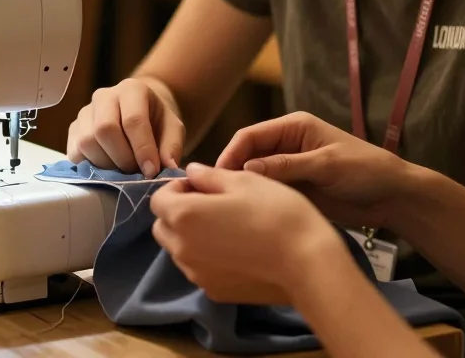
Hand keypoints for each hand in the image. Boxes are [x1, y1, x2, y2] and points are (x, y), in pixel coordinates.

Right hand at [66, 78, 184, 177]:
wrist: (137, 115)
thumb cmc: (156, 122)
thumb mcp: (173, 129)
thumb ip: (172, 146)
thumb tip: (168, 167)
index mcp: (132, 89)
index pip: (133, 120)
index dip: (142, 149)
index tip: (151, 171)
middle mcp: (104, 96)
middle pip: (105, 130)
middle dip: (123, 158)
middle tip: (136, 172)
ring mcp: (85, 112)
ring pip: (87, 142)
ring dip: (106, 165)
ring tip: (123, 170)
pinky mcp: (73, 129)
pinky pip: (75, 153)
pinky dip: (91, 167)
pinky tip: (108, 169)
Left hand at [150, 163, 345, 304]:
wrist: (306, 262)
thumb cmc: (275, 212)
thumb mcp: (244, 180)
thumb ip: (210, 176)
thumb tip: (192, 173)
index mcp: (184, 216)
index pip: (158, 199)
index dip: (177, 187)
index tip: (202, 185)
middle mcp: (182, 249)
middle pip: (163, 227)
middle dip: (178, 212)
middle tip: (212, 204)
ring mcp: (196, 275)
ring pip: (179, 250)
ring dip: (191, 235)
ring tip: (227, 227)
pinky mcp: (214, 292)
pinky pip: (198, 269)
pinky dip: (207, 257)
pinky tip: (237, 250)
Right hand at [216, 112, 407, 229]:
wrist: (392, 197)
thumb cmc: (364, 170)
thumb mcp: (326, 164)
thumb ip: (287, 165)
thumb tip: (246, 168)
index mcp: (294, 127)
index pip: (251, 136)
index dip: (231, 154)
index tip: (217, 177)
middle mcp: (286, 144)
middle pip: (248, 155)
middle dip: (231, 172)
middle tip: (215, 196)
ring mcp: (289, 168)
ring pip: (254, 175)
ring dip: (242, 188)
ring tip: (225, 207)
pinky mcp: (294, 189)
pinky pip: (268, 192)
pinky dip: (256, 200)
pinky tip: (245, 214)